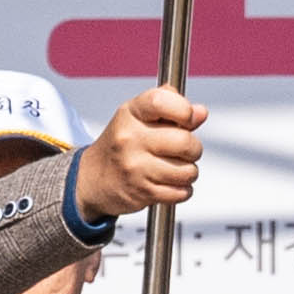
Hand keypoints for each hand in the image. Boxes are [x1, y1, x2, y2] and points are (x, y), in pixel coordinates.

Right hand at [72, 84, 206, 231]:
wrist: (93, 179)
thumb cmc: (122, 144)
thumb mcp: (139, 115)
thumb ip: (171, 107)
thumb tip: (200, 112)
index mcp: (130, 114)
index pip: (161, 101)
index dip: (185, 110)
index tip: (190, 118)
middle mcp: (130, 139)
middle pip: (185, 141)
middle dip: (194, 148)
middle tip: (184, 150)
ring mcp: (135, 167)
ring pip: (188, 170)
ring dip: (189, 172)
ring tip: (175, 168)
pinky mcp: (142, 192)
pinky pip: (181, 192)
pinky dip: (182, 190)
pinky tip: (169, 183)